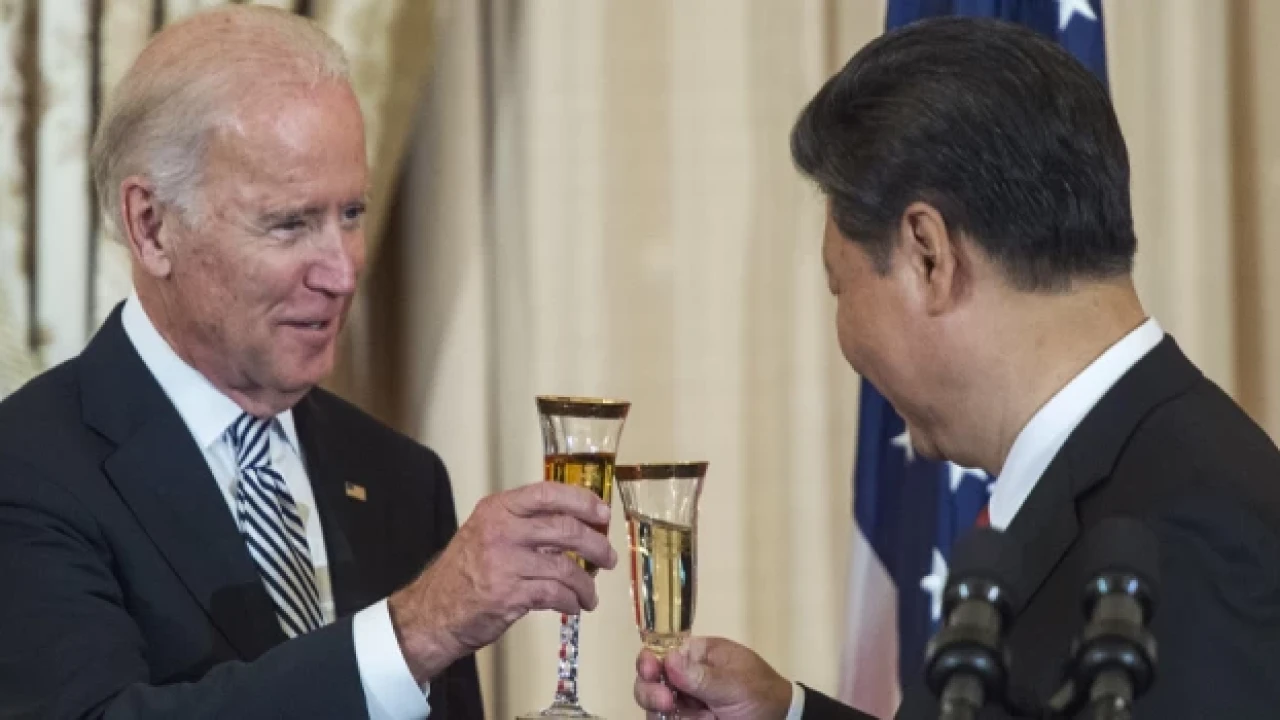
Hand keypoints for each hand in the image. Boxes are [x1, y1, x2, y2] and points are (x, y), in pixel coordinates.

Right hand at [388, 482, 616, 682]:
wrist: (432, 613)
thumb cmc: (463, 574)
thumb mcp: (486, 533)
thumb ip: (523, 525)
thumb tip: (575, 526)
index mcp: (498, 509)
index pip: (548, 494)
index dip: (582, 501)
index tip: (603, 514)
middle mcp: (501, 530)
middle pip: (565, 529)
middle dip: (595, 545)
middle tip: (607, 557)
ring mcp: (505, 562)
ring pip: (565, 567)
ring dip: (586, 584)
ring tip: (590, 594)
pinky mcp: (508, 594)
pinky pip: (555, 594)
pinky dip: (571, 601)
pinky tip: (573, 606)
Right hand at [634, 637, 793, 719]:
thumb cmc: (762, 695)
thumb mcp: (735, 685)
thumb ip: (701, 677)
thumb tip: (669, 660)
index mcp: (700, 655)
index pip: (664, 651)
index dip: (650, 659)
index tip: (649, 669)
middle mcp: (686, 677)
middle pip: (650, 679)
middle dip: (650, 689)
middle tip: (665, 702)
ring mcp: (686, 702)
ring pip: (654, 705)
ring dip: (662, 709)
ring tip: (685, 714)